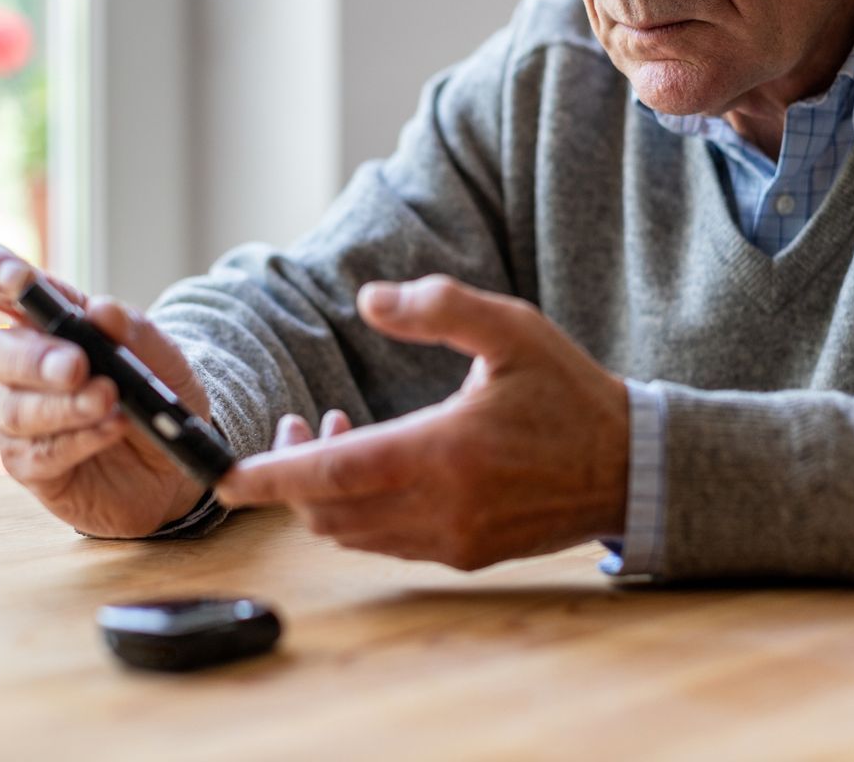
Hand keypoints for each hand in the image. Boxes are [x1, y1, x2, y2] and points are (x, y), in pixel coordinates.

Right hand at [0, 243, 207, 536]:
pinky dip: (79, 440)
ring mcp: (23, 417)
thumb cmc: (160, 392)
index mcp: (53, 325)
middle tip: (77, 366)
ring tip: (109, 400)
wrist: (179, 453)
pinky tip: (112, 428)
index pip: (4, 289)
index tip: (15, 277)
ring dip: (65, 405)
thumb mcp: (164, 356)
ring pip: (15, 409)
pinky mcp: (32, 464)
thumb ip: (135, 331)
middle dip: (35, 358)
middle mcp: (26, 367)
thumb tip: (100, 310)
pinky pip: (38, 454)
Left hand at [216, 275, 628, 570]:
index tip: (226, 476)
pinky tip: (383, 470)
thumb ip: (439, 308)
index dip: (272, 476)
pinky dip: (364, 512)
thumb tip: (370, 299)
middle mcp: (442, 507)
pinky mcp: (466, 553)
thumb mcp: (513, 329)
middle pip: (330, 512)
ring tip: (342, 439)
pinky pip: (389, 543)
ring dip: (329, 494)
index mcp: (445, 451)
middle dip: (295, 477)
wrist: (627, 464)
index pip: (334, 474)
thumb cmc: (568, 392)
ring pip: (354, 533)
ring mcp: (454, 538)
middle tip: (303, 425)